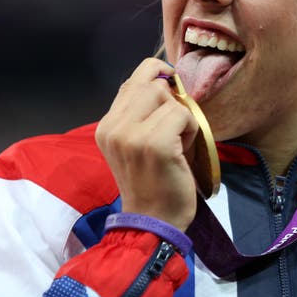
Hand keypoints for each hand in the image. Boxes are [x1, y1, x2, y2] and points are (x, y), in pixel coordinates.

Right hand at [96, 58, 198, 230]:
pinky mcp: (155, 144)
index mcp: (106, 126)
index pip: (132, 80)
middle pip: (151, 83)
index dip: (156, 74)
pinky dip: (190, 129)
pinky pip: (182, 114)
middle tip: (173, 128)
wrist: (153, 221)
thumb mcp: (132, 144)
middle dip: (171, 99)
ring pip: (168, 97)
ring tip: (176, 141)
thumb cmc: (151, 181)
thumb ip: (139, 112)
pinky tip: (182, 151)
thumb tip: (165, 78)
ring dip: (181, 117)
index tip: (171, 87)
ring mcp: (132, 135)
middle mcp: (114, 127)